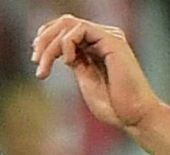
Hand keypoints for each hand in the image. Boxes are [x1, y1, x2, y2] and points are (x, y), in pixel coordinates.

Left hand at [31, 15, 162, 130]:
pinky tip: (68, 62)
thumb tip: (59, 51)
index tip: (37, 59)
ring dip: (50, 45)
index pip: (66, 29)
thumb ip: (76, 62)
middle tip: (36, 61)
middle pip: (65, 23)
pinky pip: (80, 29)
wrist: (134, 116)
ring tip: (44, 67)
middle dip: (44, 40)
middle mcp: (104, 37)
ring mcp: (108, 37)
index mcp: (97, 45)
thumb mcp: (86, 79)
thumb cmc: (114, 106)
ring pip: (69, 25)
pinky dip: (66, 44)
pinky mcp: (112, 41)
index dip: (47, 39)